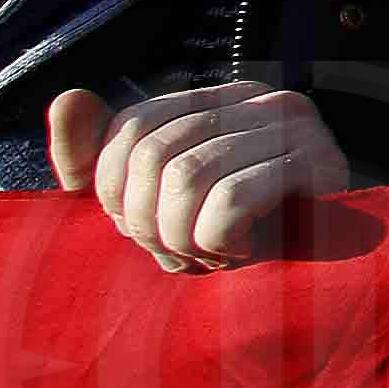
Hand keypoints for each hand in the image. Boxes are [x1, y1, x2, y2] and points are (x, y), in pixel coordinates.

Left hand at [45, 83, 351, 273]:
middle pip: (156, 153)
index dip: (118, 192)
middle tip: (175, 253)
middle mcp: (259, 99)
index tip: (145, 230)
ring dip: (183, 237)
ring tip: (206, 255)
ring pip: (189, 177)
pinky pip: (232, 201)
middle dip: (149, 221)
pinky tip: (241, 251)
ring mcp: (296, 127)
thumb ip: (90, 156)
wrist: (304, 289)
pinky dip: (218, 240)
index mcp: (214, 101)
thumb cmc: (215, 240)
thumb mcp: (138, 203)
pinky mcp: (321, 166)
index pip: (133, 127)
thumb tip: (67, 98)